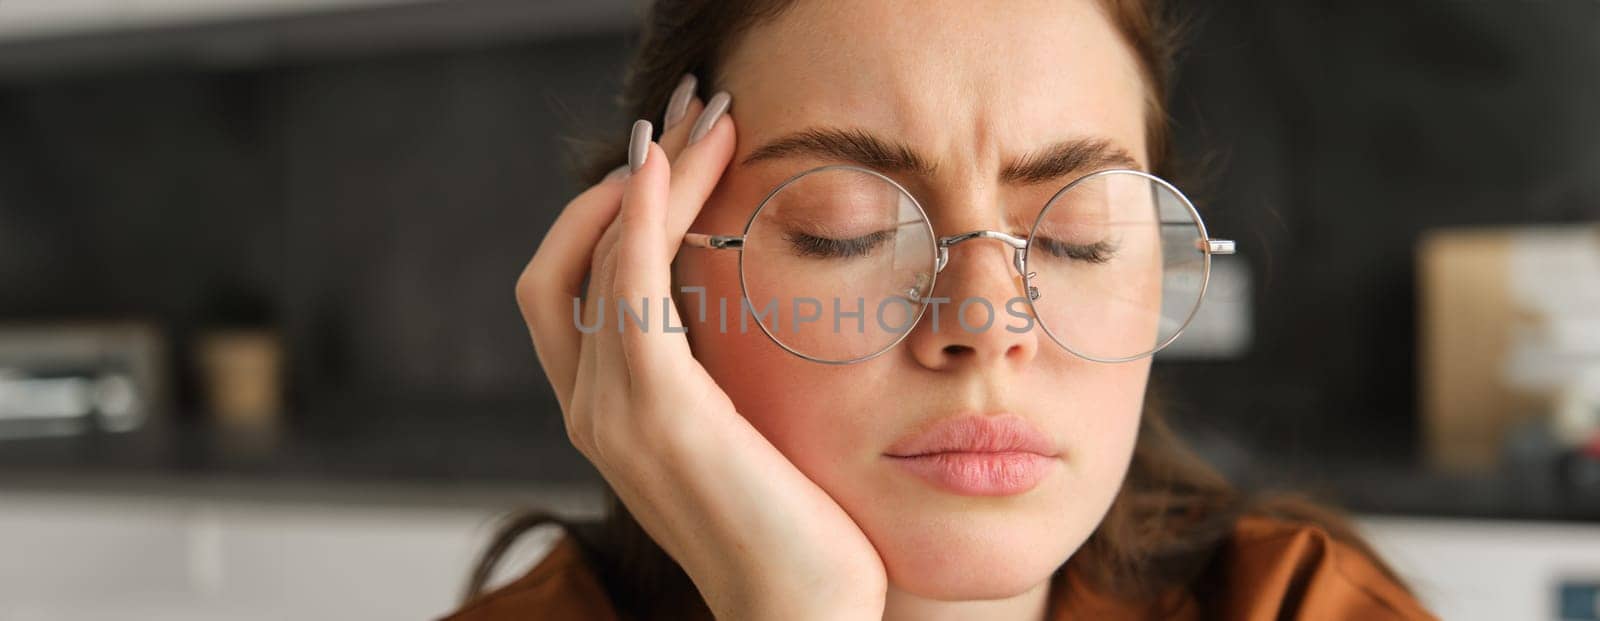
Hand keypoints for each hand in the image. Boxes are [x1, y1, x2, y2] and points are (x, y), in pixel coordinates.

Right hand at [514, 82, 886, 619]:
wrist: (800, 612)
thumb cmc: (792, 529)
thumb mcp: (743, 433)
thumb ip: (714, 373)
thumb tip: (735, 304)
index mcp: (605, 413)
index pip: (570, 285)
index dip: (610, 213)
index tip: (678, 156)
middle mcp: (589, 408)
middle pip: (570, 258)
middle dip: (628, 177)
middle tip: (696, 115)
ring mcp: (612, 411)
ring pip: (605, 257)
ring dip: (656, 176)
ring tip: (712, 122)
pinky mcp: (658, 411)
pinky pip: (628, 289)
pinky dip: (642, 218)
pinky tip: (670, 168)